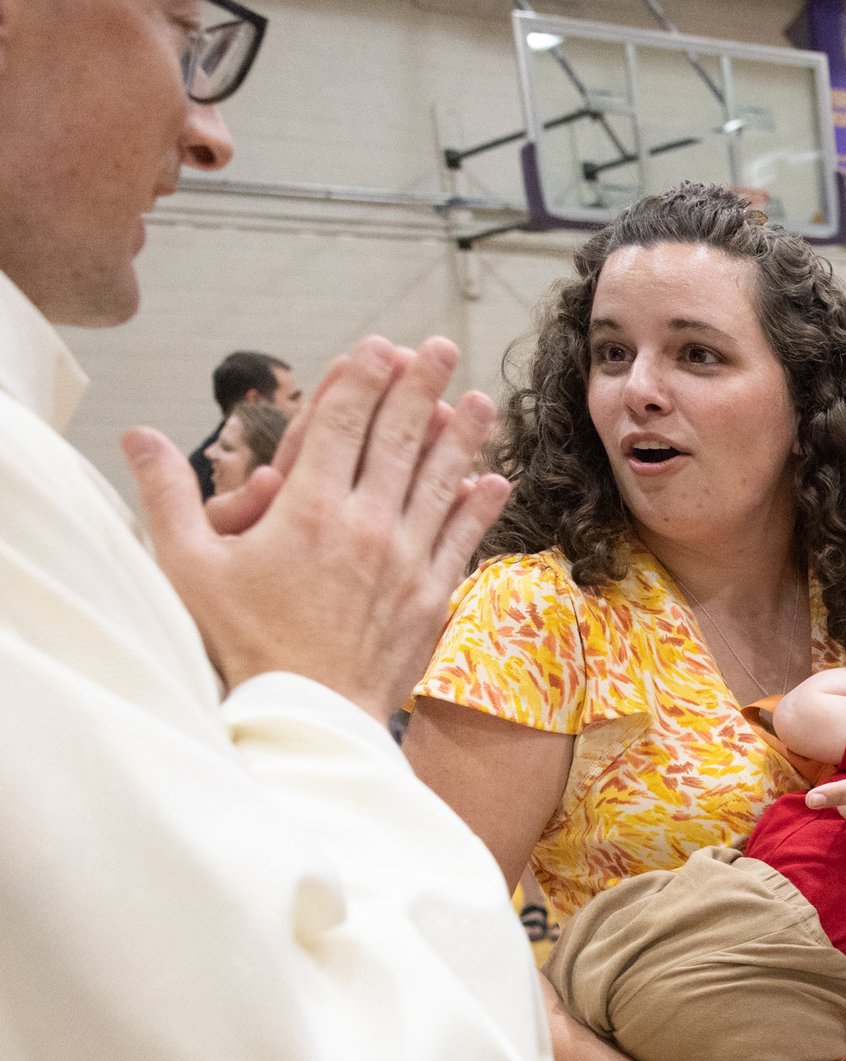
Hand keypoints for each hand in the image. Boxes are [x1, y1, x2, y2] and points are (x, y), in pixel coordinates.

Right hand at [124, 336, 510, 724]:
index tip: (379, 345)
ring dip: (463, 436)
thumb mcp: (189, 567)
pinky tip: (494, 481)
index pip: (342, 424)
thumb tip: (136, 435)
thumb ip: (166, 495)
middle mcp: (366, 525)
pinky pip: (462, 540)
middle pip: (400, 438)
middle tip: (441, 347)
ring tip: (480, 399)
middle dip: (421, 385)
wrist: (307, 715)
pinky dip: (478, 507)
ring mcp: (406, 559)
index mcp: (308, 509)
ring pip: (440, 481)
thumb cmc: (241, 644)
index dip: (362, 378)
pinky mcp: (432, 596)